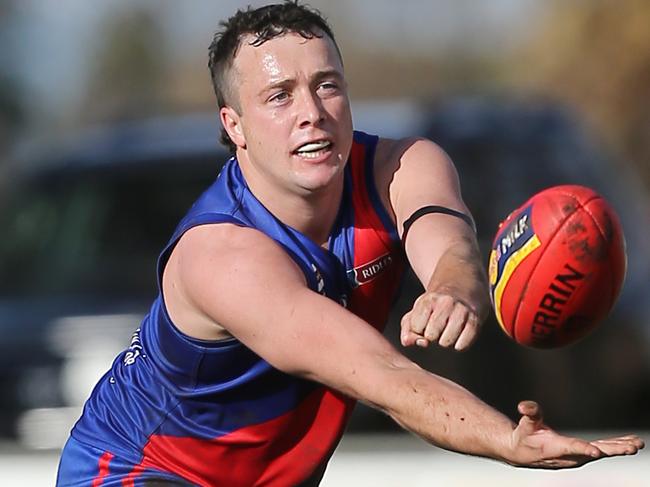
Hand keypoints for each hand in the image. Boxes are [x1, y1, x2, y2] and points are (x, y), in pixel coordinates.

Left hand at [400, 291, 481, 350]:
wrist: (462, 288)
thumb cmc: (434, 307)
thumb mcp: (416, 312)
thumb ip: (407, 330)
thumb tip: (411, 343)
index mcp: (428, 300)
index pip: (416, 328)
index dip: (418, 330)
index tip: (424, 323)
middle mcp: (445, 303)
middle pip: (430, 336)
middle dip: (432, 337)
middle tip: (437, 327)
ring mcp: (462, 311)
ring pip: (446, 342)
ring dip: (445, 342)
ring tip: (447, 331)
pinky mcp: (475, 320)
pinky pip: (462, 345)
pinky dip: (458, 346)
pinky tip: (458, 335)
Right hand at [507, 401, 643, 468]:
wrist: (522, 453)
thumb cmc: (524, 436)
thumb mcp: (525, 424)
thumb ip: (530, 413)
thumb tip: (523, 405)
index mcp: (556, 447)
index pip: (571, 448)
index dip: (583, 449)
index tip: (596, 452)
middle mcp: (570, 455)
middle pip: (595, 453)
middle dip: (615, 450)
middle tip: (633, 447)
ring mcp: (578, 457)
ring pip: (602, 452)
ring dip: (620, 448)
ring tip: (637, 444)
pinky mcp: (582, 455)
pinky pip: (602, 451)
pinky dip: (616, 447)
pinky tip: (629, 443)